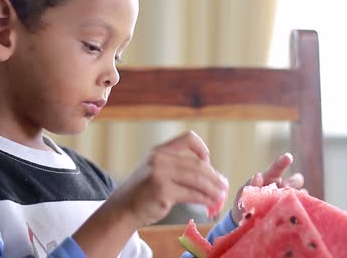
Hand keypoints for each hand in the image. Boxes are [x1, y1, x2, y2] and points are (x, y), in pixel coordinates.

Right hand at [109, 131, 228, 226]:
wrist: (122, 208)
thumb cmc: (142, 192)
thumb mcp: (155, 171)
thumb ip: (176, 168)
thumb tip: (210, 176)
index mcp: (159, 151)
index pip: (187, 138)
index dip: (202, 148)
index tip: (208, 161)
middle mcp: (159, 159)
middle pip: (197, 164)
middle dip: (213, 176)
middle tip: (224, 185)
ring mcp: (160, 175)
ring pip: (197, 180)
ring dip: (213, 189)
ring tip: (221, 195)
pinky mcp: (163, 192)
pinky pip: (191, 194)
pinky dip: (204, 199)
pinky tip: (210, 203)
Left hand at [230, 153, 304, 222]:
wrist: (247, 219)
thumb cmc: (246, 201)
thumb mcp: (245, 193)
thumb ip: (252, 185)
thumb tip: (258, 176)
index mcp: (271, 179)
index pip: (277, 168)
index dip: (283, 162)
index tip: (288, 157)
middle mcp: (283, 187)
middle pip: (296, 180)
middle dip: (293, 183)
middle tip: (285, 188)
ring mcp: (289, 199)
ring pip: (302, 193)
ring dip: (299, 196)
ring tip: (290, 201)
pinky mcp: (292, 211)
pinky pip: (302, 208)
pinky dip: (301, 208)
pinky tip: (298, 211)